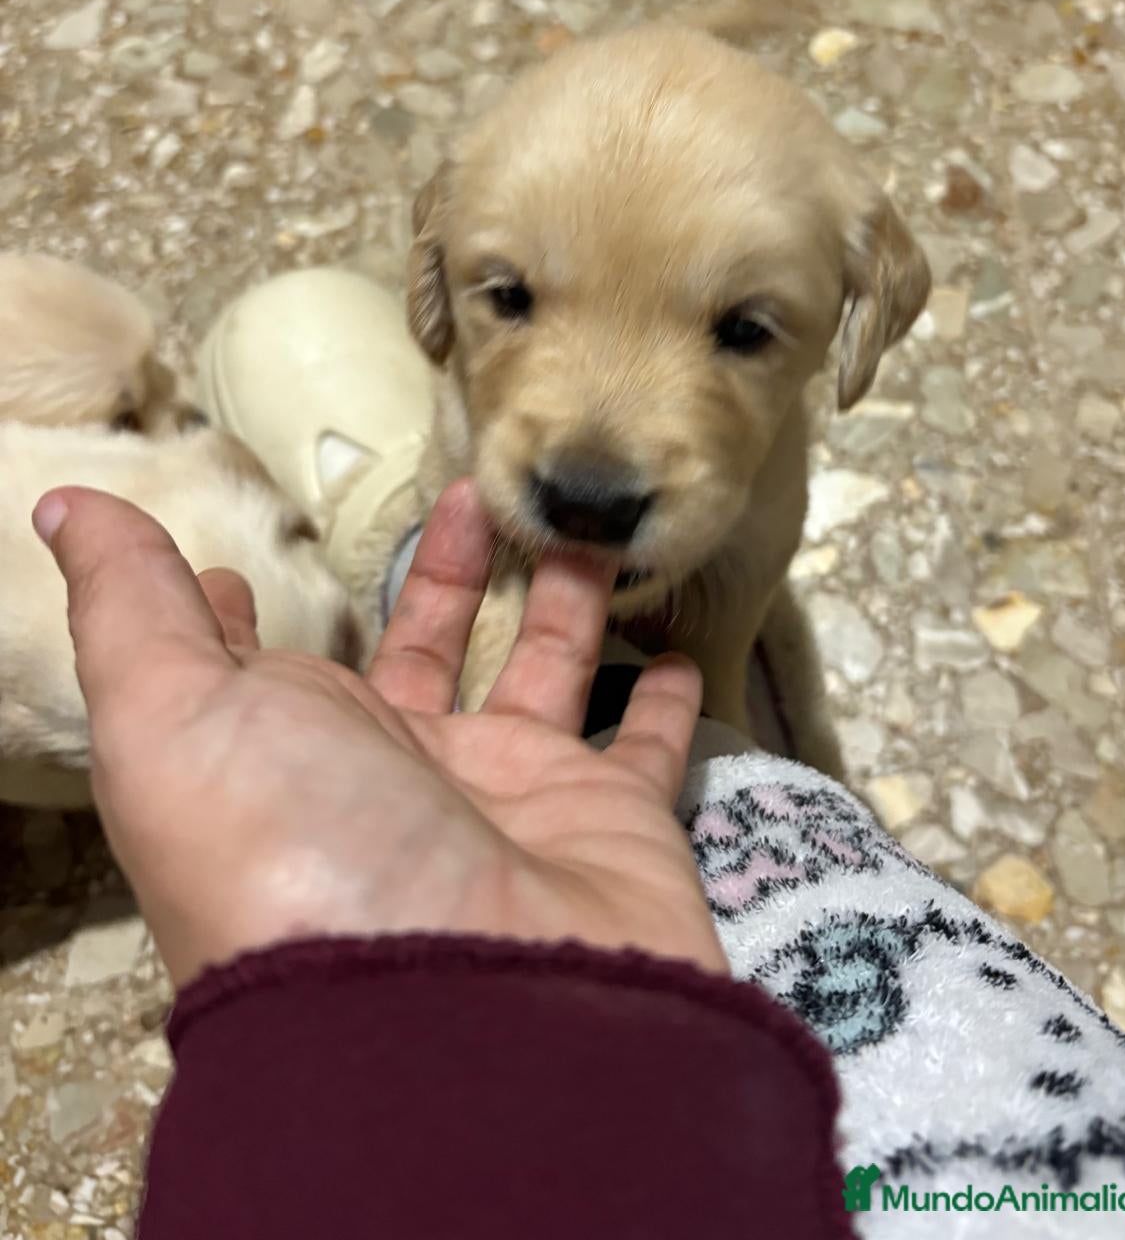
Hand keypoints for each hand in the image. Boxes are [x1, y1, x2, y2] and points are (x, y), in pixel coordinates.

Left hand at [35, 480, 724, 987]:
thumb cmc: (298, 857)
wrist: (464, 1013)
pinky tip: (672, 649)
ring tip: (572, 524)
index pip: (260, 672)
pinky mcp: (607, 820)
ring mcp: (507, 799)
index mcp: (286, 755)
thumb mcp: (173, 717)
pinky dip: (661, 703)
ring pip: (538, 671)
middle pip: (418, 654)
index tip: (244, 565)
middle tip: (468, 493)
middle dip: (435, 575)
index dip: (244, 618)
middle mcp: (395, 778)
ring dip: (556, 601)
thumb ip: (132, 607)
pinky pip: (643, 747)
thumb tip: (70, 513)